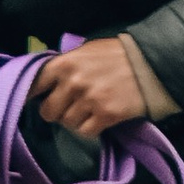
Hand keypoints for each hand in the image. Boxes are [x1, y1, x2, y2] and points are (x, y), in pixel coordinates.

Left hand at [30, 36, 146, 141]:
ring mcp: (88, 100)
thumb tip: (45, 80)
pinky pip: (85, 132)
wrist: (151, 64)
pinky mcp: (105, 116)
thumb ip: (65, 65)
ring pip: (67, 123)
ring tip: (89, 110)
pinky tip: (99, 118)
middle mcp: (73, 82)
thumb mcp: (86, 51)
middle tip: (68, 107)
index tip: (36, 100)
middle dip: (56, 111)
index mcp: (64, 64)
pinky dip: (90, 128)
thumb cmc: (117, 55)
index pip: (33, 85)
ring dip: (75, 120)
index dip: (33, 96)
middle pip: (47, 111)